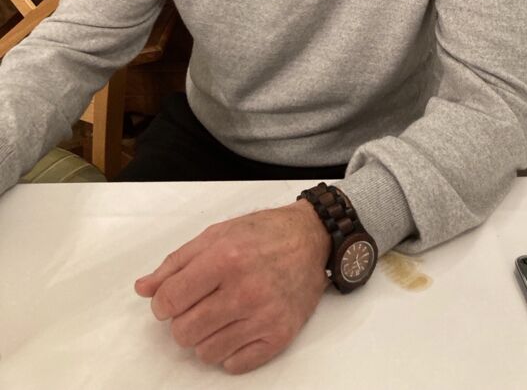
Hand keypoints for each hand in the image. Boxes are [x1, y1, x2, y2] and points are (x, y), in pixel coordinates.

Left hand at [134, 200, 330, 373]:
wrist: (310, 239)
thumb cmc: (262, 233)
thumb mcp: (215, 235)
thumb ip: (176, 263)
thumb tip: (144, 289)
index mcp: (224, 259)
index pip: (169, 301)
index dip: (163, 304)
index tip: (172, 300)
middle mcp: (244, 290)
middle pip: (184, 333)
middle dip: (183, 321)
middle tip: (199, 305)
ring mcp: (263, 316)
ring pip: (206, 353)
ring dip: (206, 336)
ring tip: (221, 314)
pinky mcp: (279, 335)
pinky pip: (235, 365)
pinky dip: (229, 351)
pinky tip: (238, 327)